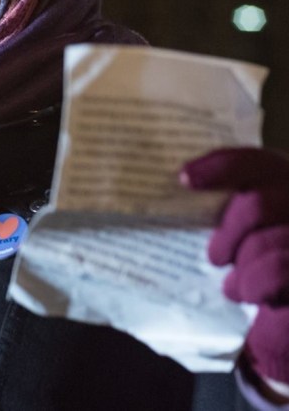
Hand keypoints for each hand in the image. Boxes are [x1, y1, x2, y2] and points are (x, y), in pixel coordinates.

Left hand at [180, 147, 288, 385]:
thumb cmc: (262, 268)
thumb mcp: (244, 232)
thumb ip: (227, 209)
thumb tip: (180, 188)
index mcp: (288, 184)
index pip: (257, 163)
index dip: (220, 167)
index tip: (184, 178)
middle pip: (257, 204)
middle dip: (228, 232)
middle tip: (217, 257)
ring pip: (263, 242)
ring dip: (241, 268)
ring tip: (236, 285)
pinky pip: (278, 271)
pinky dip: (256, 286)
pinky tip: (252, 295)